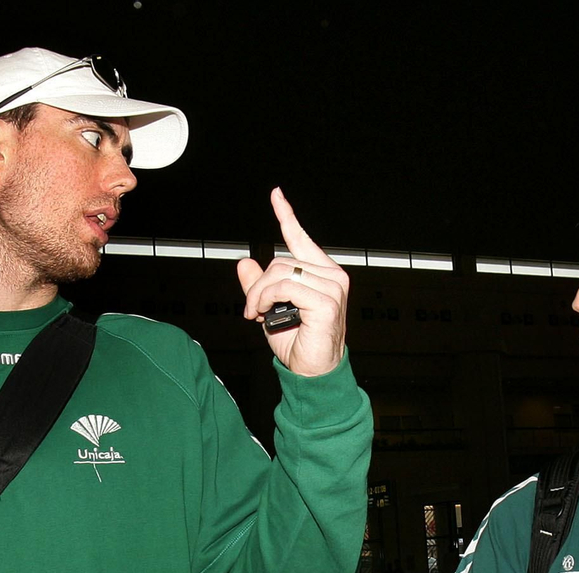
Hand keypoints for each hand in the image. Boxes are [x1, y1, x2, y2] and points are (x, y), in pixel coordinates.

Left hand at [236, 187, 348, 376]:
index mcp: (322, 273)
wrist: (312, 371)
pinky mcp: (327, 302)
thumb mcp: (270, 308)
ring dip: (260, 295)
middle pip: (280, 260)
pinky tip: (264, 314)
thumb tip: (245, 263)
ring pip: (280, 273)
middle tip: (252, 309)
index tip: (276, 195)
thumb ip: (259, 285)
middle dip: (258, 285)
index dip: (286, 215)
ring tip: (257, 314)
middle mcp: (332, 276)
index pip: (301, 238)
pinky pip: (285, 287)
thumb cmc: (298, 341)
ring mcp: (333, 288)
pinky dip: (267, 299)